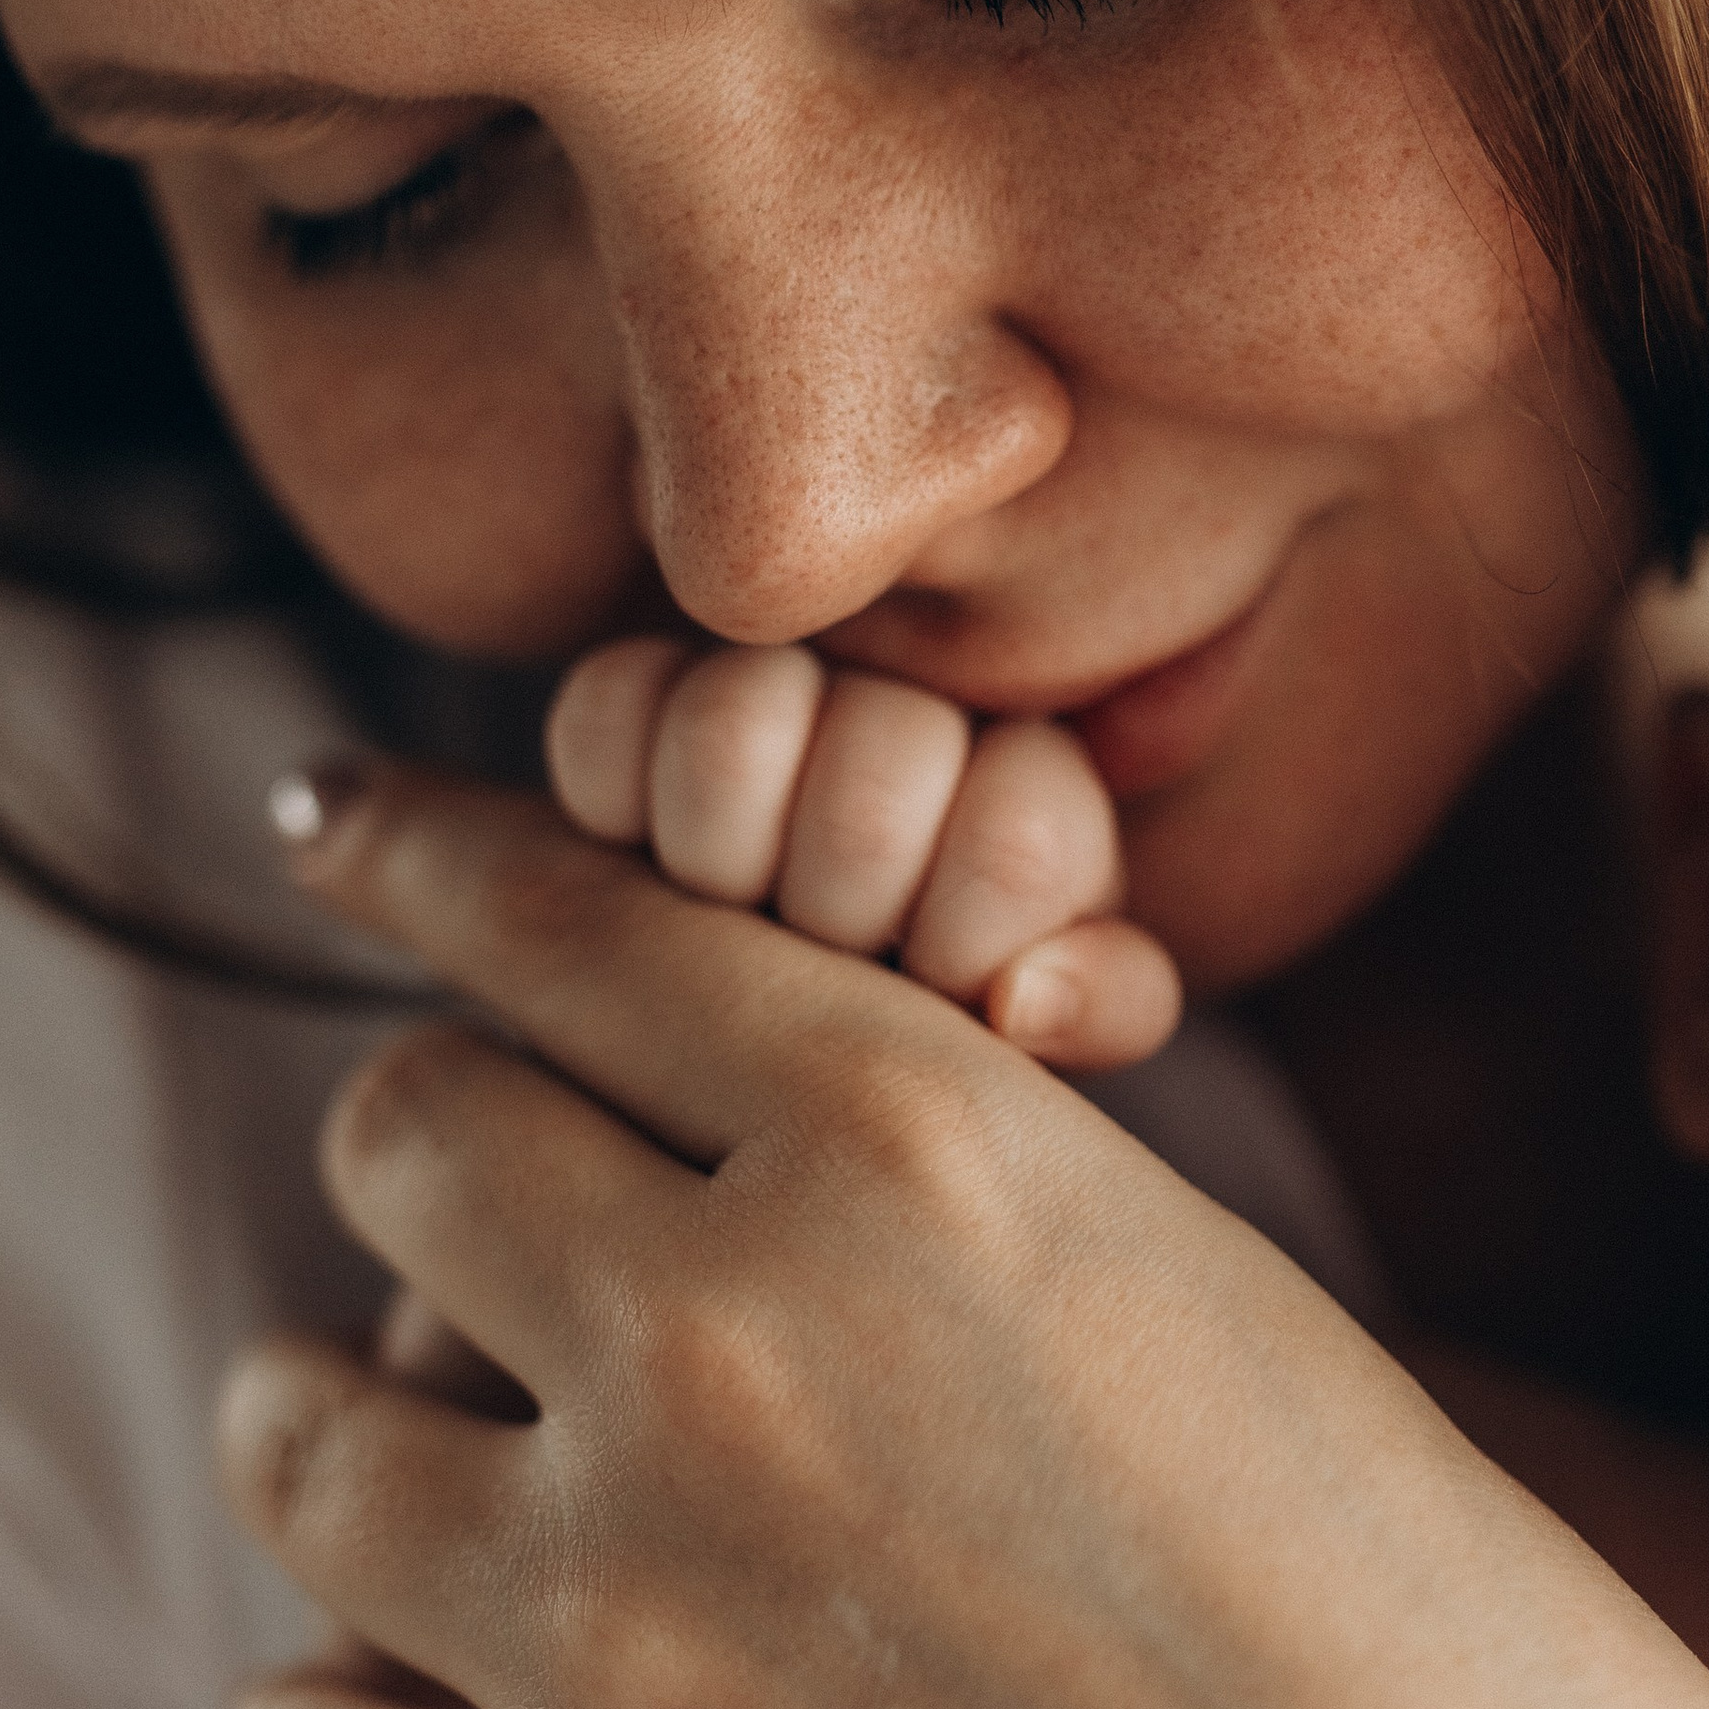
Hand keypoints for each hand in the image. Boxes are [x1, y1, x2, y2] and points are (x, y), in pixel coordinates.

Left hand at [222, 760, 1460, 1708]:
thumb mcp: (1190, 1300)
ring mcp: (619, 1633)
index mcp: (916, 1145)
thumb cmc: (1433, 1656)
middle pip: (398, 1138)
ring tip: (397, 1468)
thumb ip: (921, 1186)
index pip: (552, 923)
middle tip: (472, 1238)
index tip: (337, 836)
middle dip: (439, 1160)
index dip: (419, 860)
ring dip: (343, 1428)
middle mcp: (725, 1343)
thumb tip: (690, 1128)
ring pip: (295, 1431)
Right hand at [545, 637, 1180, 1068]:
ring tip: (733, 914)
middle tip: (827, 958)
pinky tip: (640, 859)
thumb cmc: (948, 1013)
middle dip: (838, 911)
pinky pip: (610, 702)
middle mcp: (912, 701)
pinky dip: (615, 792)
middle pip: (870, 786)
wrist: (777, 998)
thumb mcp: (1053, 1027)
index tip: (935, 993)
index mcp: (1033, 782)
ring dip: (719, 855)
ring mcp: (772, 681)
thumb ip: (1098, 1001)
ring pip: (731, 728)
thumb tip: (1024, 999)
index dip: (960, 941)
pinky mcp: (639, 688)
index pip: (1016, 841)